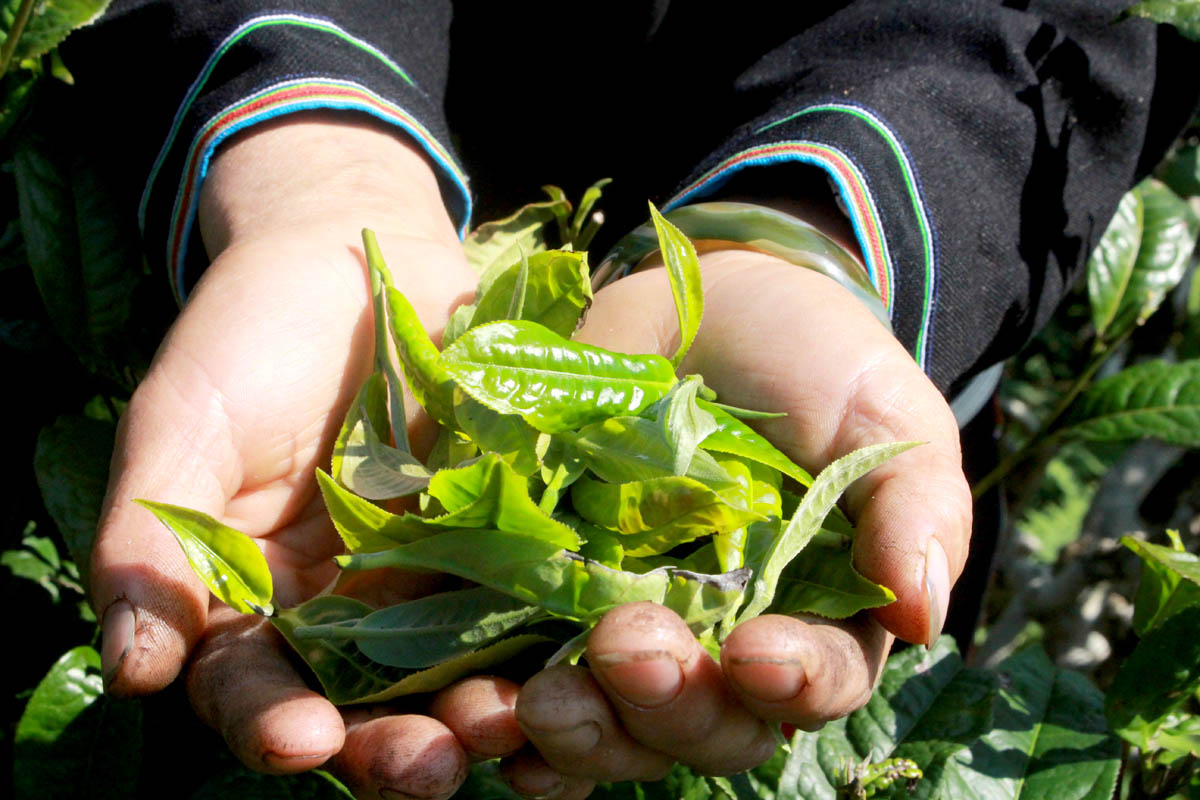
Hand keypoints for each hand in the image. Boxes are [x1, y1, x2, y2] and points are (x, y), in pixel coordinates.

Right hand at [92, 115, 520, 797]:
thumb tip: (133, 669)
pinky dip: (547, 634)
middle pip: (365, 705)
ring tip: (504, 727)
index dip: (270, 721)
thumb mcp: (184, 422)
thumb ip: (149, 540)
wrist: (356, 249)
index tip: (299, 739)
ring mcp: (432, 575)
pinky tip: (571, 658)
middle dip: (391, 746)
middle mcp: (345, 607)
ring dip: (479, 710)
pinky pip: (527, 595)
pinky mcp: (505, 534)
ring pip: (455, 668)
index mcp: (255, 597)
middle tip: (426, 769)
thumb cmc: (248, 333)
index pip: (254, 686)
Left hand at [508, 247, 971, 791]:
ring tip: (541, 700)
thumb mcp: (879, 412)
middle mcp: (722, 644)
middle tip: (628, 644)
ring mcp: (629, 626)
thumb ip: (913, 505)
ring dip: (580, 731)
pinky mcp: (545, 597)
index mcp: (815, 615)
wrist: (698, 304)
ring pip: (614, 725)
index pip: (816, 683)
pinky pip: (524, 686)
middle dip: (669, 704)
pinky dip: (504, 719)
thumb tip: (923, 616)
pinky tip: (486, 720)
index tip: (757, 654)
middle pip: (706, 726)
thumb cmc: (810, 357)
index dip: (792, 685)